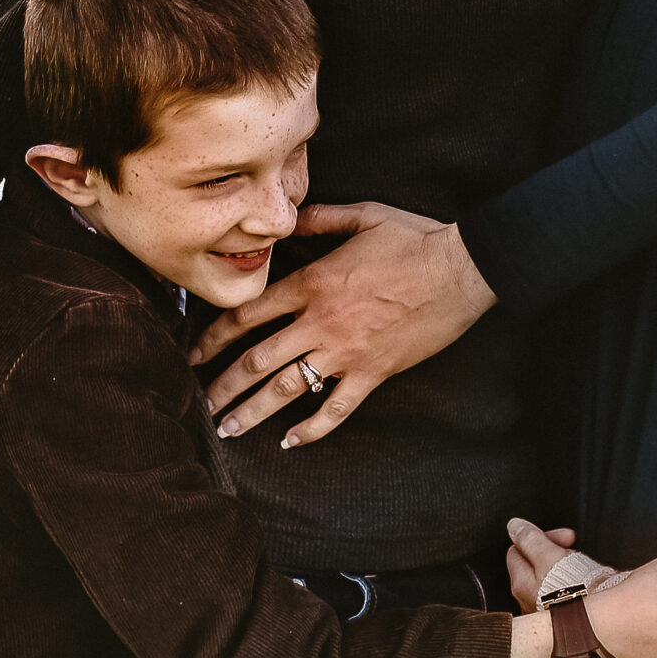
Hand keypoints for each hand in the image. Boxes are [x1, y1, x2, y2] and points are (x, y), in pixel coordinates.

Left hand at [193, 204, 496, 446]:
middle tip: (201, 403)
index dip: (214, 337)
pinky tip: (290, 442)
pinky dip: (312, 429)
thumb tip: (289, 218)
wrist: (461, 270)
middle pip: (257, 360)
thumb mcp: (364, 215)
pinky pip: (336, 409)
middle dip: (223, 385)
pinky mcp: (373, 372)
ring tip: (228, 428)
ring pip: (287, 389)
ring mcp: (345, 352)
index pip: (248, 315)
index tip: (194, 353)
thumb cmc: (416, 239)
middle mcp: (319, 322)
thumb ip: (320, 219)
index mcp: (311, 283)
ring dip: (252, 412)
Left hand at [506, 519, 579, 609]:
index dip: (539, 538)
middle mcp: (528, 600)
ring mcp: (544, 610)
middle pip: (534, 565)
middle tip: (574, 548)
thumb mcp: (549, 556)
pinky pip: (563, 593)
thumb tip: (514, 526)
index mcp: (521, 583)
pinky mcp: (562, 617)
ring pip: (550, 578)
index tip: (561, 537)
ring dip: (566, 567)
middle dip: (554, 551)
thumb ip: (531, 540)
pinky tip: (587, 583)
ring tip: (584, 567)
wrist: (596, 622)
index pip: (517, 550)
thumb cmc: (573, 593)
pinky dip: (573, 584)